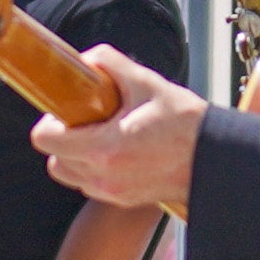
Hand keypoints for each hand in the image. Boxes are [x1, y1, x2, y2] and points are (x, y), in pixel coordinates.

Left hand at [33, 45, 203, 214]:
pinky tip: (118, 151)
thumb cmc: (184, 123)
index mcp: (105, 148)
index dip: (50, 121)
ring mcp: (112, 192)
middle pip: (54, 161)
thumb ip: (111, 64)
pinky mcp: (122, 199)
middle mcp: (103, 176)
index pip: (45, 140)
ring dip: (76, 156)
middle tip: (85, 122)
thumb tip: (87, 60)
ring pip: (70, 175)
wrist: (213, 159)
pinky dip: (95, 169)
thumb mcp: (147, 82)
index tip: (68, 110)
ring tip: (102, 136)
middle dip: (63, 140)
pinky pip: (91, 185)